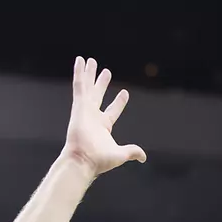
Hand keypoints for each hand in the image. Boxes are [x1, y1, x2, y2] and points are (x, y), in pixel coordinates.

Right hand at [64, 57, 145, 174]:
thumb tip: (143, 157)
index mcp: (103, 127)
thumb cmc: (99, 160)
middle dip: (101, 84)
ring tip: (90, 60)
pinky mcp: (78, 106)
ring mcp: (85, 110)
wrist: (83, 160)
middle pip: (98, 95)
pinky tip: (80, 60)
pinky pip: (79, 85)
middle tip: (106, 71)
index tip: (125, 92)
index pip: (113, 110)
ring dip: (89, 74)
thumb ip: (132, 152)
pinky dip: (79, 73)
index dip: (119, 102)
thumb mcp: (120, 154)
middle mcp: (93, 117)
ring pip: (87, 87)